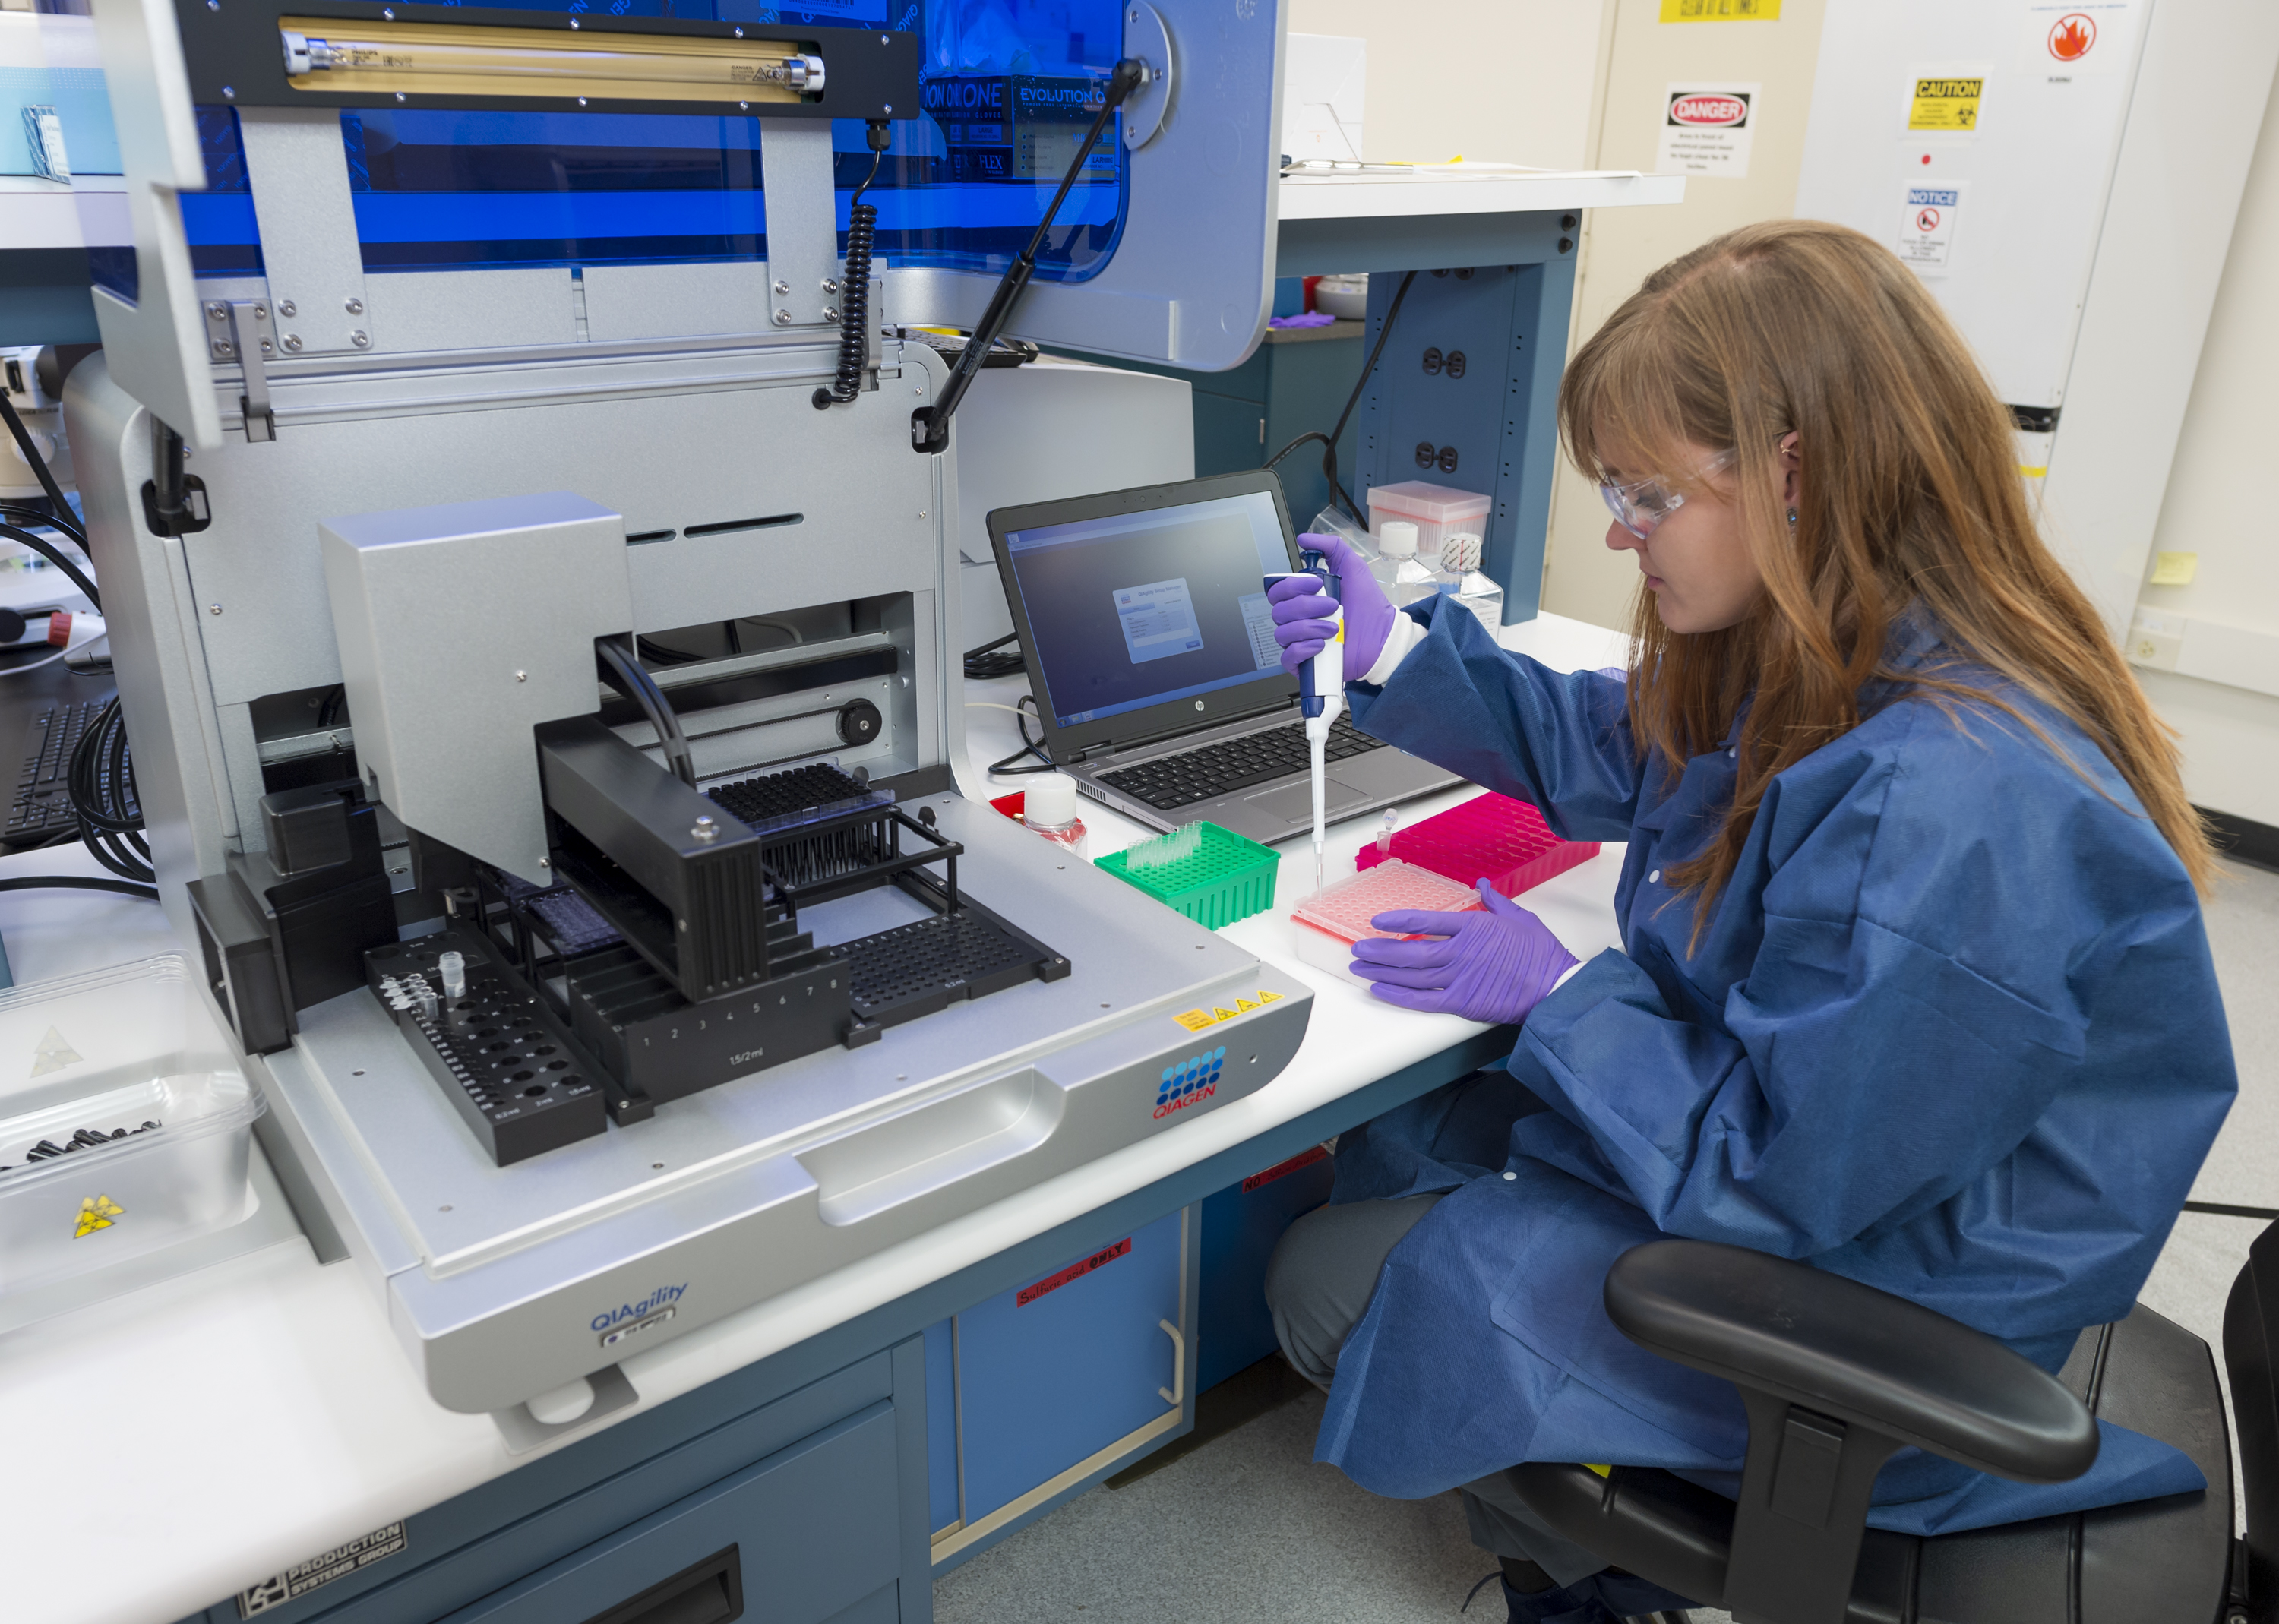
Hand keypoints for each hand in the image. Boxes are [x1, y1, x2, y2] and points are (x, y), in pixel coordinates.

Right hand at [1266, 531, 1397, 683]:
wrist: (1383, 636)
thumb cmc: (1368, 605)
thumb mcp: (1353, 567)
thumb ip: (1331, 547)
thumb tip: (1304, 539)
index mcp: (1302, 598)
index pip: (1277, 591)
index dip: (1291, 586)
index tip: (1317, 584)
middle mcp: (1297, 619)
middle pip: (1279, 611)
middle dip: (1305, 606)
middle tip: (1332, 605)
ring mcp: (1299, 641)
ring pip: (1282, 633)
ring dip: (1309, 627)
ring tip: (1334, 627)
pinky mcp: (1304, 663)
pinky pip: (1288, 656)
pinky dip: (1303, 649)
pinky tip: (1321, 645)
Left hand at [1350, 880, 1578, 1022]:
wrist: (1554, 987)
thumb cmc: (1541, 955)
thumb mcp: (1519, 917)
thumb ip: (1495, 901)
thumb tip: (1482, 886)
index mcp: (1473, 928)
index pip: (1425, 920)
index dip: (1398, 920)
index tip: (1378, 921)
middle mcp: (1460, 952)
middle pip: (1410, 950)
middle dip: (1380, 949)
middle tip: (1359, 948)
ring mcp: (1458, 978)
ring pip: (1411, 975)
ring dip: (1382, 971)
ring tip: (1360, 968)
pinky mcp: (1462, 1002)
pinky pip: (1423, 999)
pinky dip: (1399, 995)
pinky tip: (1381, 990)